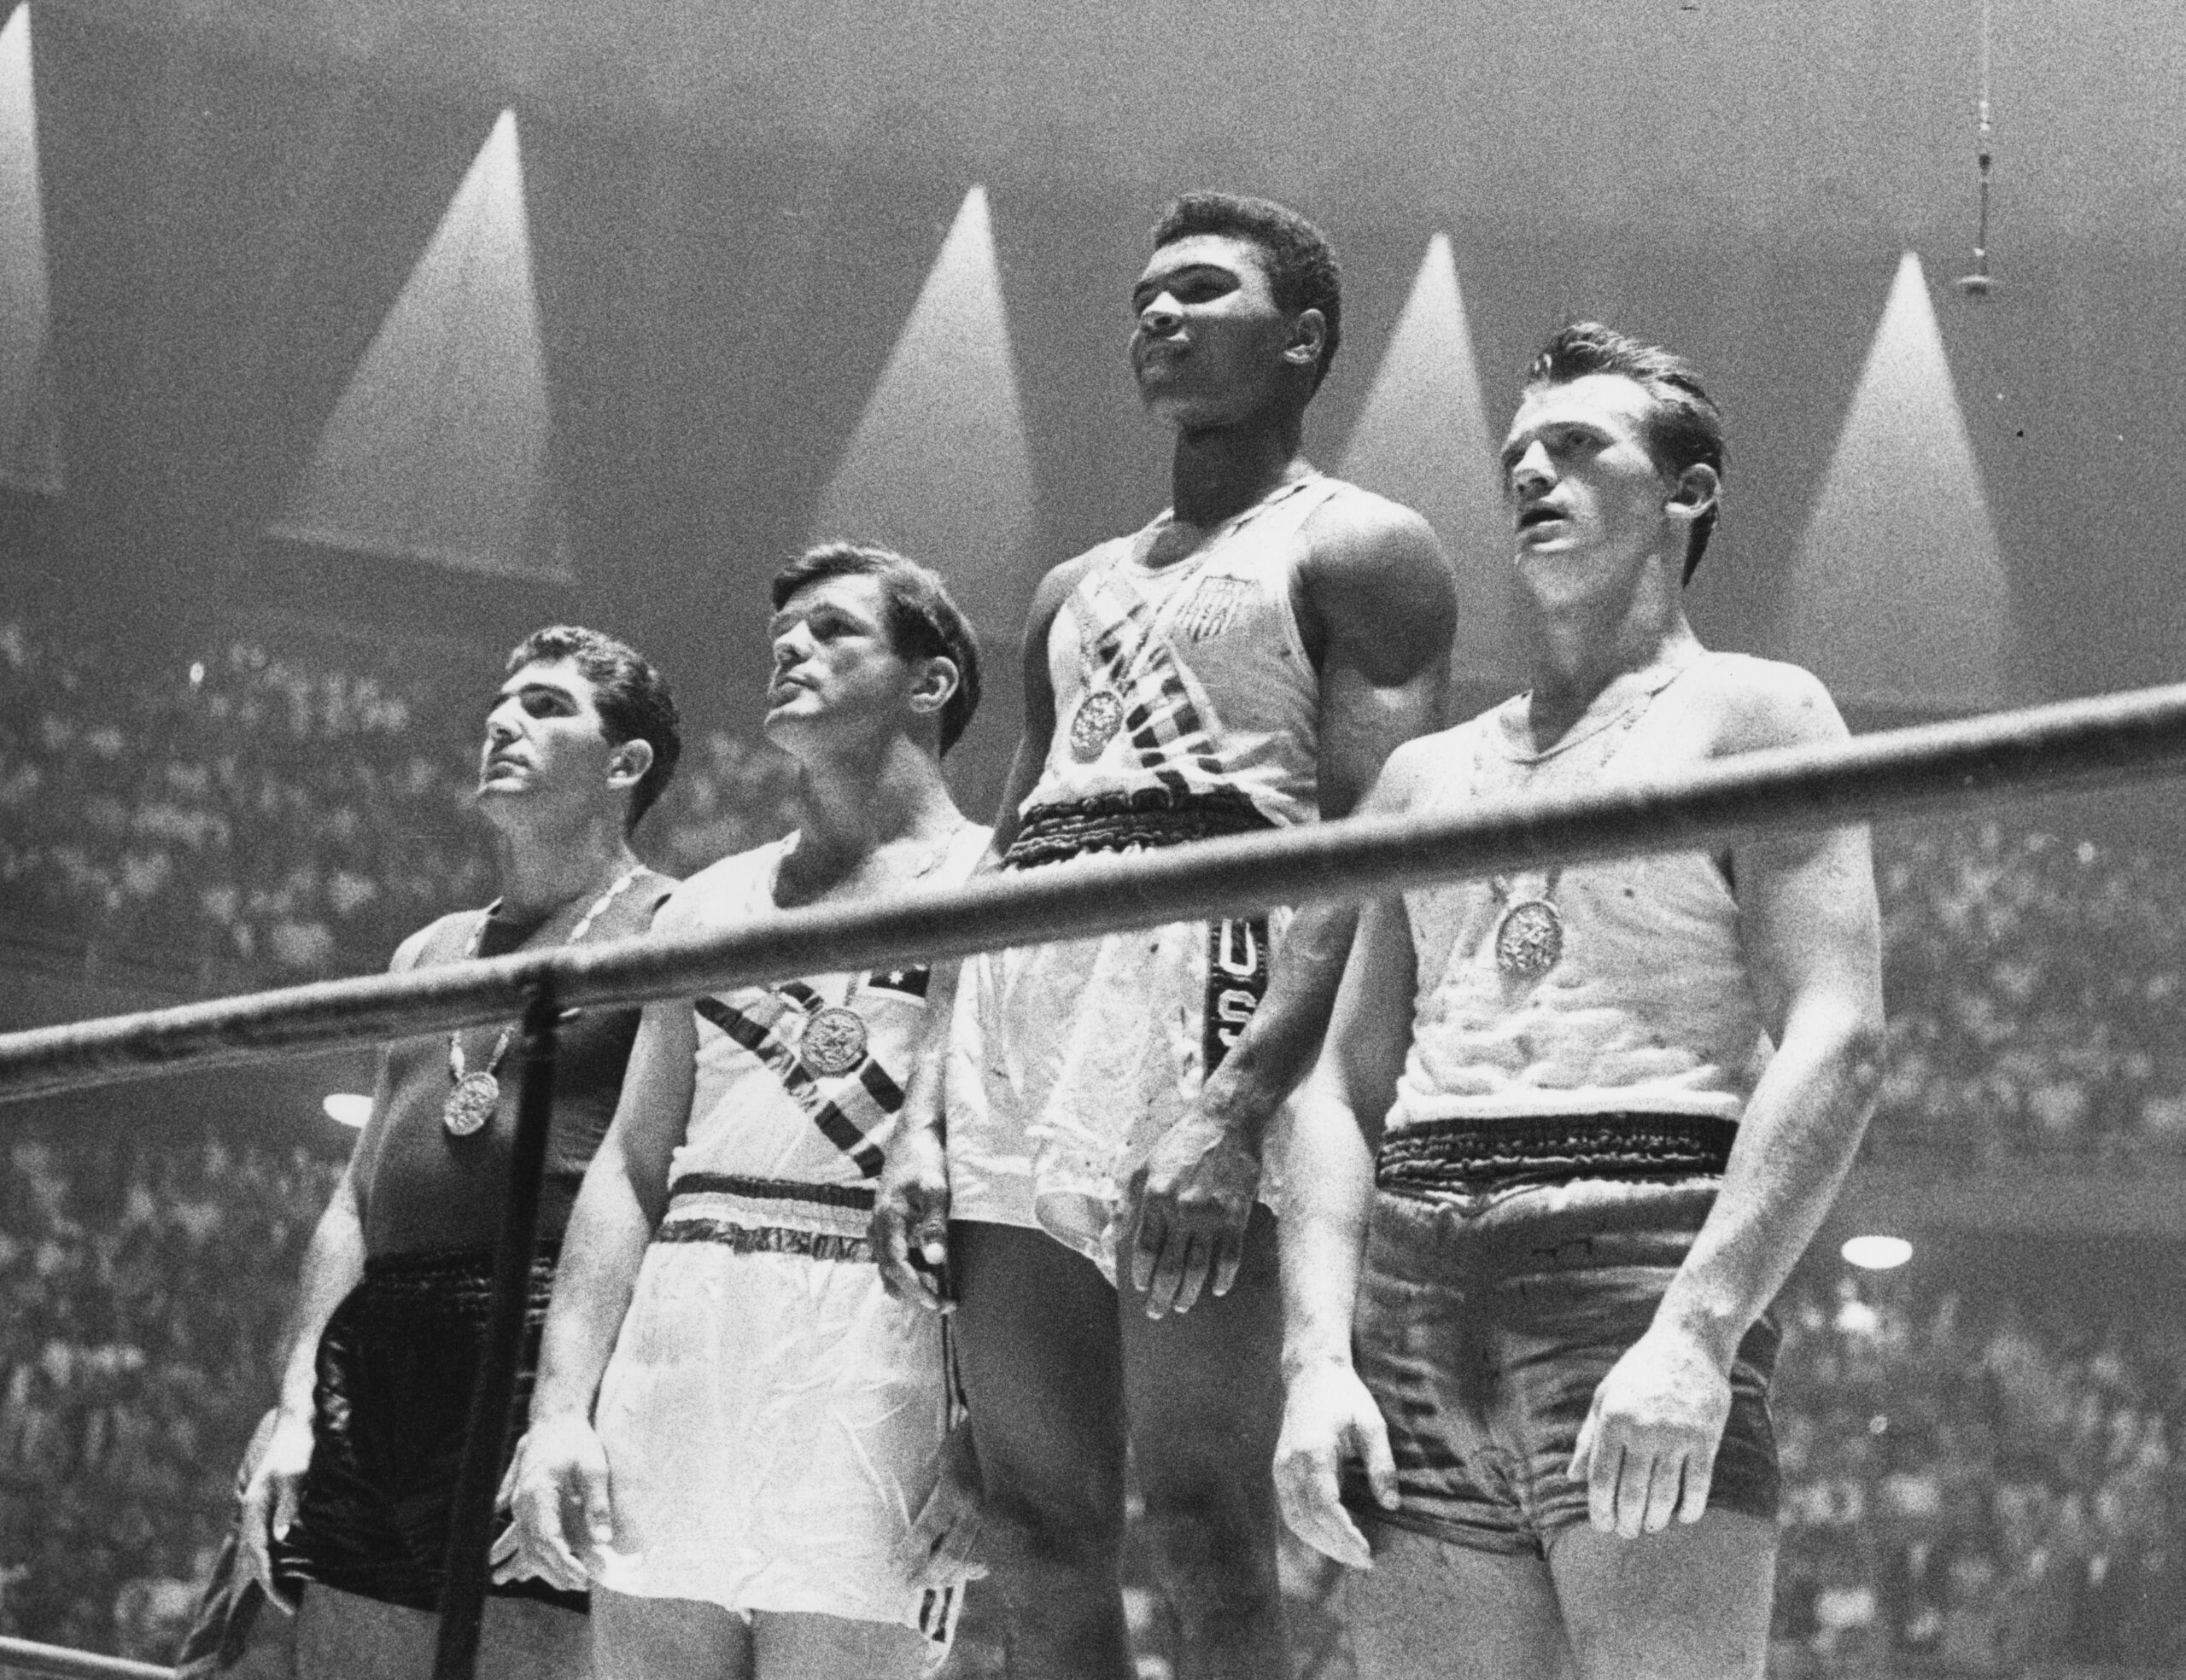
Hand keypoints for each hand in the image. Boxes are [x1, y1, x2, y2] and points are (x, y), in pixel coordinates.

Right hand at [238, 1409, 314, 1611]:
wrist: (299, 1422)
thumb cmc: (299, 1447)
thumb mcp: (296, 1476)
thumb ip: (287, 1506)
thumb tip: (280, 1539)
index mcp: (256, 1505)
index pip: (260, 1553)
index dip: (271, 1580)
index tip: (286, 1603)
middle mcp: (254, 1509)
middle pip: (257, 1555)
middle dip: (271, 1583)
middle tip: (290, 1608)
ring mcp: (260, 1505)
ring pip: (262, 1547)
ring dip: (274, 1571)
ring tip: (290, 1594)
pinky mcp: (271, 1501)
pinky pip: (269, 1535)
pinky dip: (278, 1554)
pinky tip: (291, 1562)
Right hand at [492, 1417, 612, 1592]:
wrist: (554, 1420)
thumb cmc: (575, 1441)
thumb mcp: (593, 1468)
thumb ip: (597, 1504)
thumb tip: (603, 1540)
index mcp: (537, 1495)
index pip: (547, 1540)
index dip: (564, 1563)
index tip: (582, 1578)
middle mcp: (521, 1504)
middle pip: (534, 1548)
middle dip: (556, 1570)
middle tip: (581, 1585)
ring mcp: (519, 1505)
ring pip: (527, 1545)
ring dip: (545, 1566)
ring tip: (570, 1581)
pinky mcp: (523, 1504)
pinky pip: (525, 1537)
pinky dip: (536, 1554)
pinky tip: (547, 1567)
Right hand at [871, 1127, 953, 1313]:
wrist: (913, 1136)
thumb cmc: (925, 1159)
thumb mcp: (936, 1188)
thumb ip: (935, 1223)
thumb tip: (935, 1259)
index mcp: (886, 1220)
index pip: (896, 1267)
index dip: (915, 1290)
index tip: (937, 1303)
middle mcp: (877, 1228)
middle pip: (889, 1275)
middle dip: (916, 1294)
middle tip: (947, 1304)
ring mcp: (880, 1228)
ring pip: (889, 1270)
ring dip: (913, 1286)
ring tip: (944, 1293)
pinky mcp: (888, 1227)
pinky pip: (893, 1258)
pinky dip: (911, 1272)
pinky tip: (934, 1272)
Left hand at [1124, 1111, 1260, 1318]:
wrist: (1226, 1122)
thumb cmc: (1180, 1145)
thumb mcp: (1142, 1167)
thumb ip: (1125, 1205)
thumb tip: (1108, 1239)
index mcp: (1155, 1197)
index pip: (1143, 1250)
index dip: (1140, 1275)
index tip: (1140, 1289)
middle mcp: (1181, 1209)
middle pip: (1169, 1266)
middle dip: (1161, 1295)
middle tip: (1157, 1312)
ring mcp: (1211, 1214)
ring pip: (1198, 1268)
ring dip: (1189, 1292)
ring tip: (1182, 1305)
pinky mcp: (1237, 1214)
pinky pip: (1230, 1256)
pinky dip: (1223, 1277)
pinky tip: (1217, 1289)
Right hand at [1273, 1361, 1396, 1570]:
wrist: (1312, 1375)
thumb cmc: (1345, 1397)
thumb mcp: (1372, 1424)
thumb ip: (1381, 1464)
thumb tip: (1391, 1504)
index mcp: (1313, 1451)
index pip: (1325, 1506)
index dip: (1345, 1535)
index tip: (1368, 1554)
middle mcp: (1290, 1464)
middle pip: (1308, 1519)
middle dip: (1336, 1546)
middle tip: (1366, 1561)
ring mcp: (1280, 1468)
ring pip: (1296, 1520)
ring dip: (1322, 1543)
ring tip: (1351, 1554)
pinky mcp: (1280, 1471)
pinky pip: (1291, 1510)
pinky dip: (1310, 1530)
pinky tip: (1332, 1538)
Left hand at [1567, 1323, 1733, 1538]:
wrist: (1688, 1344)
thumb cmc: (1639, 1372)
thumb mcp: (1605, 1397)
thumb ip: (1588, 1439)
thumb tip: (1571, 1478)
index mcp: (1613, 1418)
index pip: (1601, 1477)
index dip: (1600, 1508)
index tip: (1602, 1526)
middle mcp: (1643, 1429)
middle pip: (1631, 1491)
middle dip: (1626, 1520)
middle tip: (1626, 1533)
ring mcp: (1676, 1434)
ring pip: (1664, 1493)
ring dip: (1656, 1518)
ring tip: (1650, 1526)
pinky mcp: (1706, 1438)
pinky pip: (1698, 1484)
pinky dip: (1690, 1507)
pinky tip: (1683, 1517)